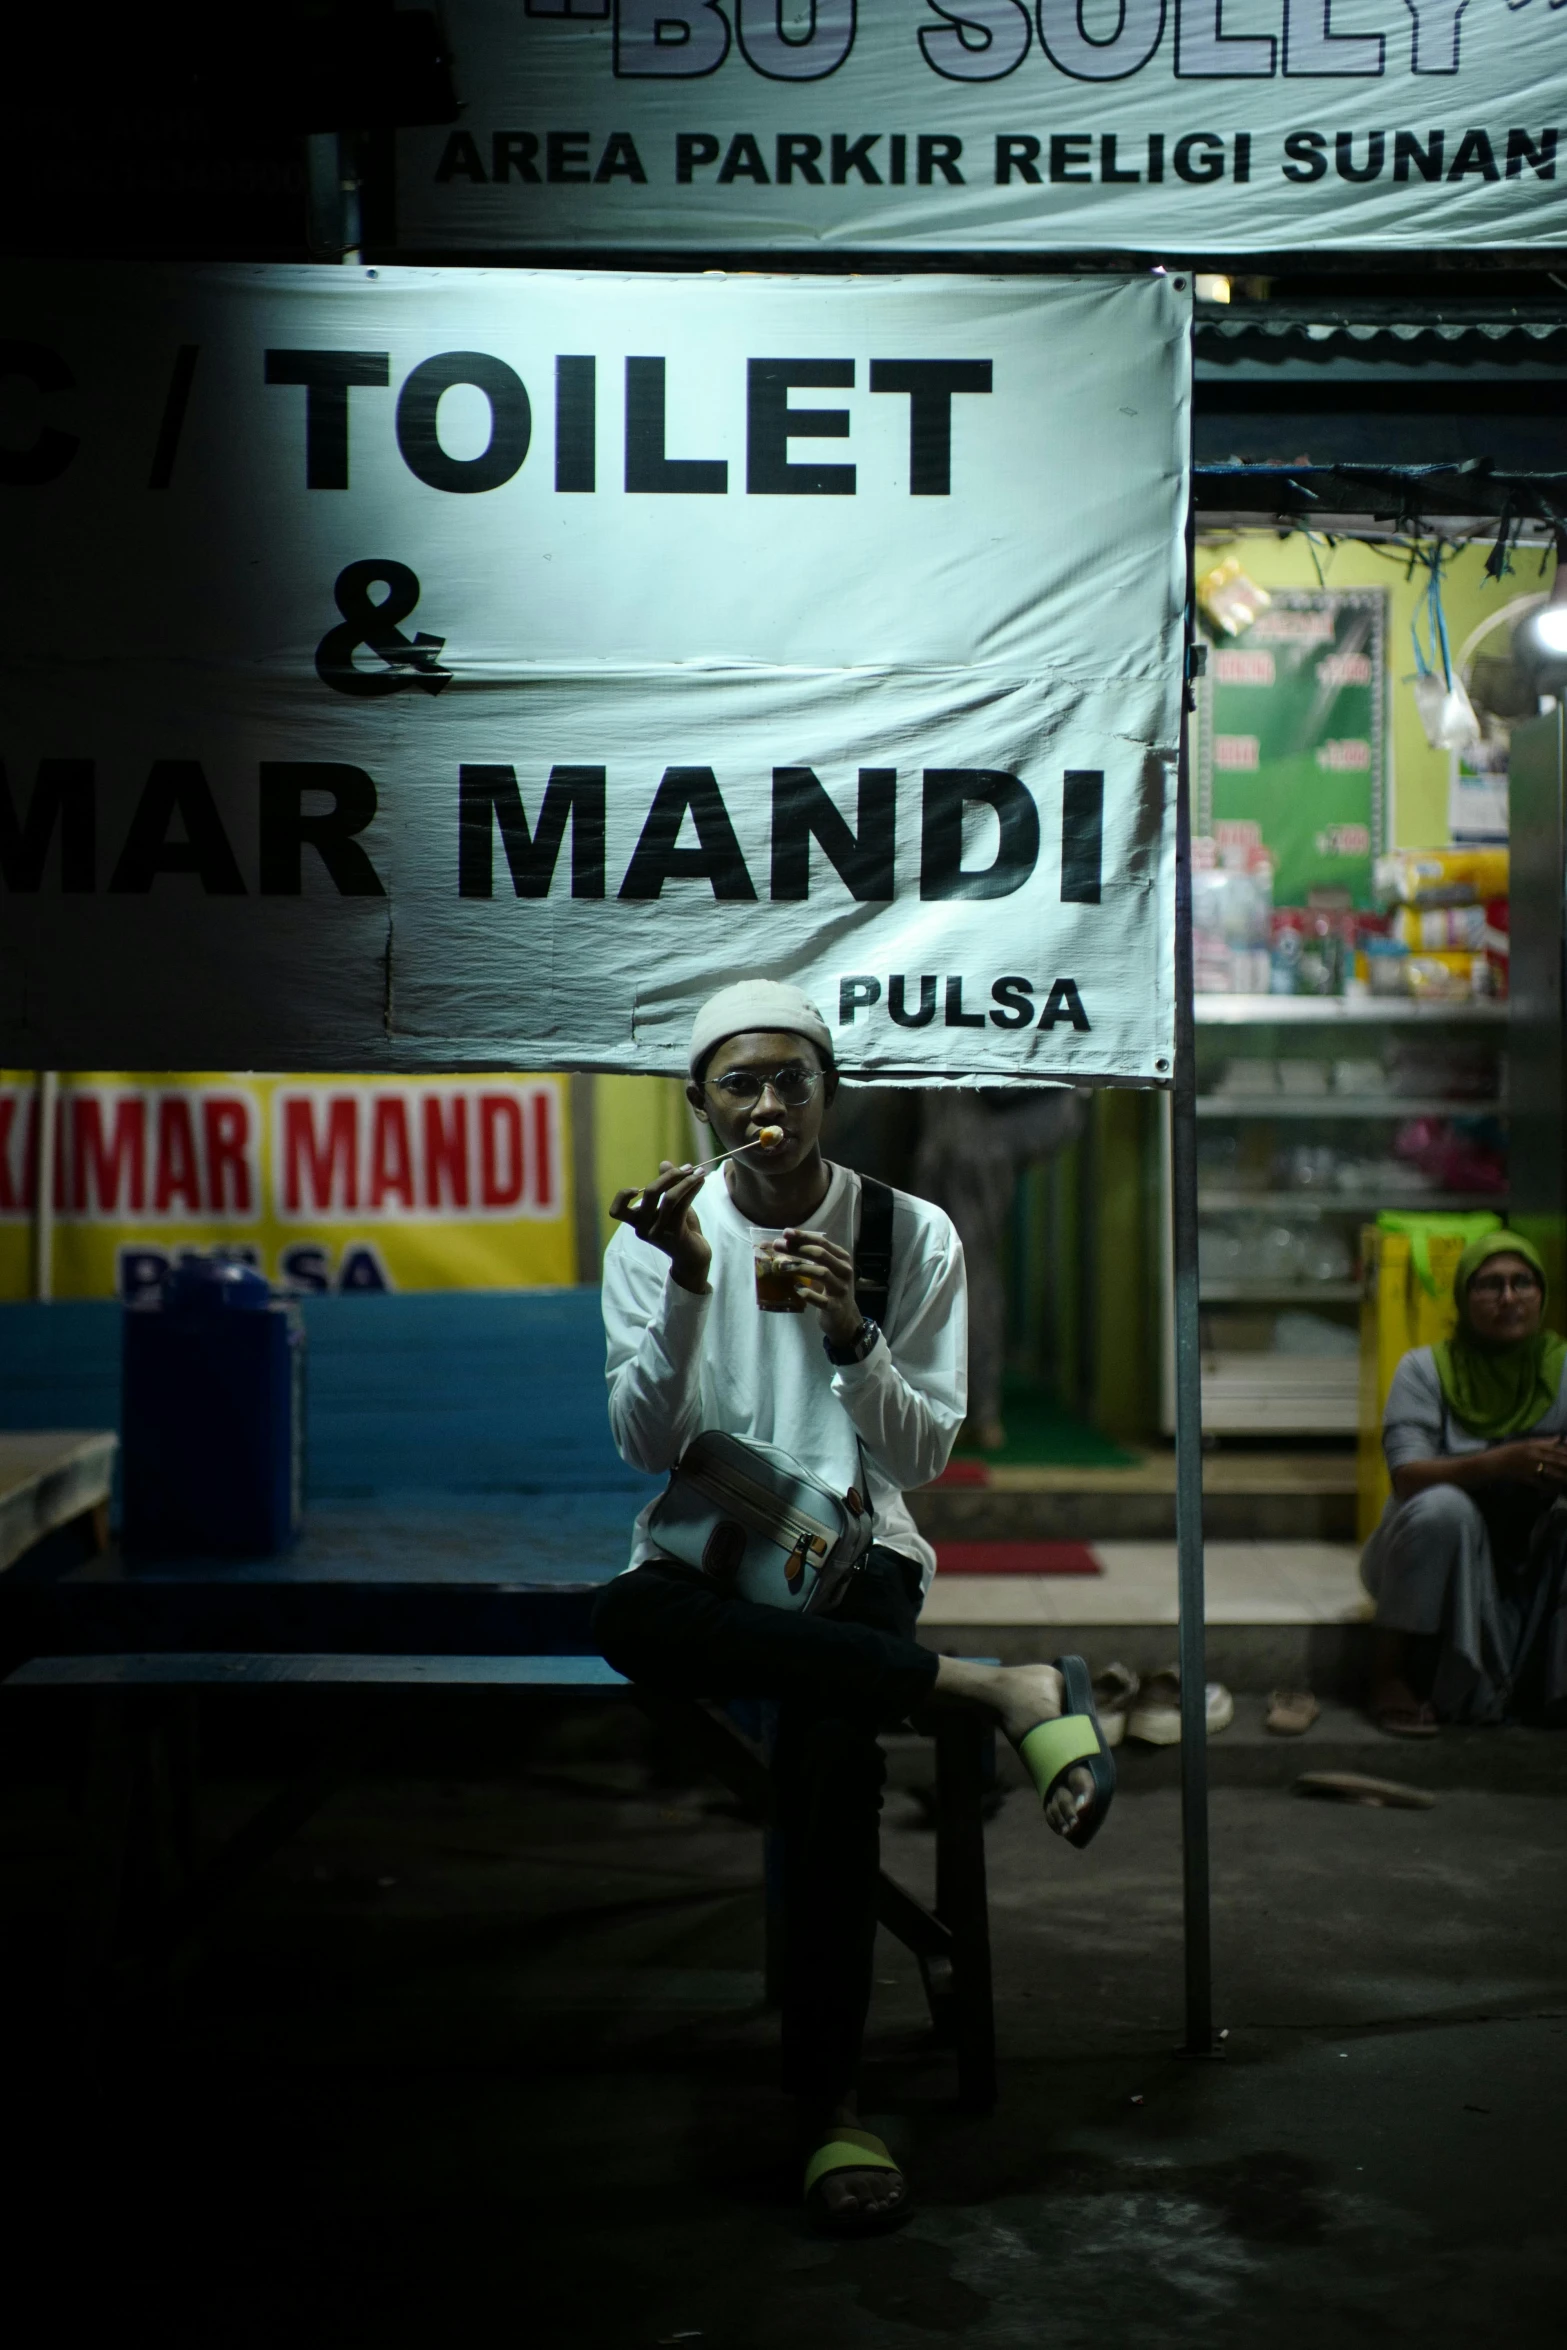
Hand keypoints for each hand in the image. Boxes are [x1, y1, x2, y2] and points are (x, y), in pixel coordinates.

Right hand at [609, 1162, 711, 1293]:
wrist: (694, 1257)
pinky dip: (692, 1189)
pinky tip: (701, 1181)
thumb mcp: (672, 1207)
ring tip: (698, 1172)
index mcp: (637, 1222)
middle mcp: (644, 1229)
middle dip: (669, 1176)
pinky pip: (683, 1205)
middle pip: (650, 1194)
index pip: (617, 1212)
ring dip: (686, 1181)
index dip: (622, 1197)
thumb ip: (666, 1187)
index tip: (638, 1187)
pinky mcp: (676, 1234)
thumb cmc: (681, 1230)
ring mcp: (659, 1232)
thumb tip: (664, 1163)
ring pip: (670, 1198)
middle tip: (687, 1168)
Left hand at [778, 1228, 860, 1345]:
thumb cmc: (830, 1290)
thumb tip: (777, 1245)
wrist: (845, 1318)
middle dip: (798, 1248)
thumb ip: (807, 1258)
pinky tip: (796, 1289)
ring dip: (799, 1268)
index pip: (822, 1242)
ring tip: (781, 1267)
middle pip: (821, 1254)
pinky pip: (821, 1300)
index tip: (786, 1232)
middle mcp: (844, 1271)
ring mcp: (841, 1289)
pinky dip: (808, 1293)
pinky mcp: (835, 1307)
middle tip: (778, 1246)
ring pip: (821, 1273)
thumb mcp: (824, 1271)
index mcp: (841, 1258)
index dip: (804, 1236)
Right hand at [1490, 1436, 1566, 1486]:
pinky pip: (1541, 1484)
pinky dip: (1550, 1487)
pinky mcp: (1527, 1478)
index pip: (1555, 1448)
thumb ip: (1543, 1441)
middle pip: (1555, 1460)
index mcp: (1533, 1446)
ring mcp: (1530, 1468)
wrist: (1493, 1464)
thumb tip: (1559, 1437)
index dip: (1565, 1451)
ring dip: (1562, 1476)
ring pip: (1551, 1472)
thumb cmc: (1507, 1451)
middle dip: (1566, 1463)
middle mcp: (1534, 1456)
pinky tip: (1556, 1489)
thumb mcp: (1524, 1442)